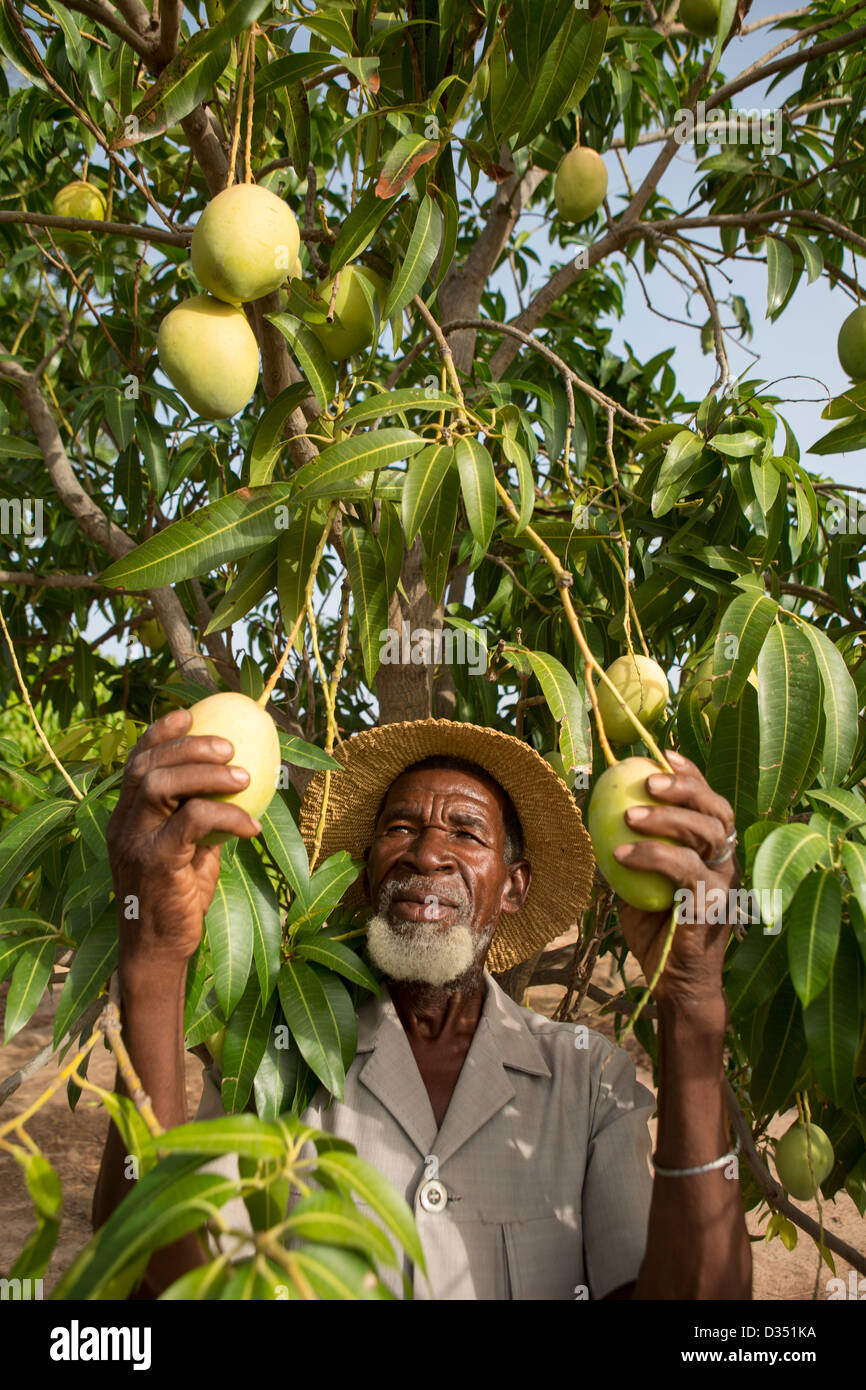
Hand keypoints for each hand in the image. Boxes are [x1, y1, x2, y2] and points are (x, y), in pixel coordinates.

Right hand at [106, 707, 261, 973]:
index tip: (190, 714)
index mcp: (126, 816)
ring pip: (160, 784)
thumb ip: (199, 820)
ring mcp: (134, 842)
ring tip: (243, 775)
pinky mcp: (154, 862)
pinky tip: (253, 825)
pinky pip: (192, 822)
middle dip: (188, 745)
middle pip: (147, 765)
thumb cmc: (177, 898)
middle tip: (229, 745)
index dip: (159, 733)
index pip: (135, 761)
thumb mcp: (189, 851)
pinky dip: (227, 815)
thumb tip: (239, 787)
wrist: (158, 950)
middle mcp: (123, 823)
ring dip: (205, 773)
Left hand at [613, 750, 738, 1005]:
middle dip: (686, 788)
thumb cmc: (655, 928)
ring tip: (629, 815)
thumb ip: (628, 847)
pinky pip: (684, 871)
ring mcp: (723, 884)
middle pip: (717, 811)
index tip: (662, 754)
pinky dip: (651, 856)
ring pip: (706, 835)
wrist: (675, 982)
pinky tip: (620, 853)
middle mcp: (725, 862)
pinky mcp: (712, 906)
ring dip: (667, 819)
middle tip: (647, 781)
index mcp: (712, 851)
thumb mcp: (636, 881)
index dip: (692, 775)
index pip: (710, 802)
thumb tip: (595, 809)